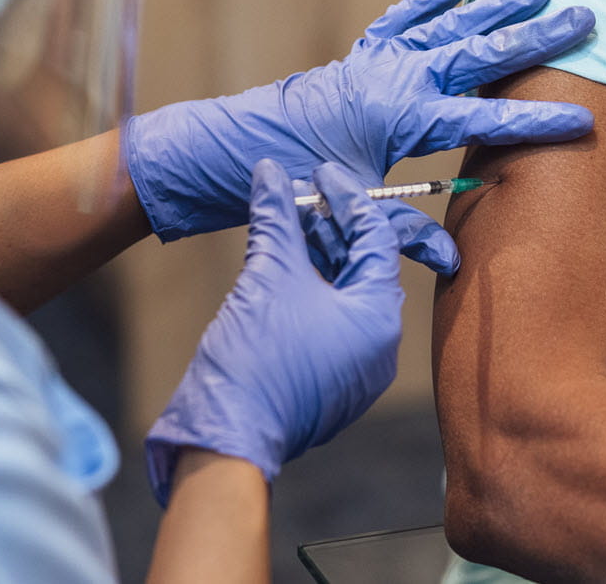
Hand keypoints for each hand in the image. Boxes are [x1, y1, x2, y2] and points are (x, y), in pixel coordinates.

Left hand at [123, 0, 595, 273]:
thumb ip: (403, 234)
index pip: (485, 119)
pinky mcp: (363, 54)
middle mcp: (397, 78)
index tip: (587, 120)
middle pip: (480, 54)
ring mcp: (380, 60)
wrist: (237, 150)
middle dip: (537, 38)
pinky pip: (406, 17)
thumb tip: (452, 259)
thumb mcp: (353, 210)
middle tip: (587, 18)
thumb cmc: (296, 184)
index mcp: (403, 118)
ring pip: (450, 25)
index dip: (538, 123)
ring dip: (497, 6)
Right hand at [144, 159, 403, 498]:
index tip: (320, 171)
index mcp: (378, 317)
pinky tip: (279, 259)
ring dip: (315, 253)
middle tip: (298, 190)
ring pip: (343, 292)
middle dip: (330, 224)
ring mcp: (355, 365)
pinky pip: (328, 318)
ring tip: (284, 219)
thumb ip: (277, 218)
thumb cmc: (256, 358)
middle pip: (362, 264)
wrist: (227, 433)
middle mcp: (378, 343)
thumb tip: (271, 172)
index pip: (376, 238)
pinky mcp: (329, 378)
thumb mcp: (268, 274)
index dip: (347, 197)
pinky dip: (308, 285)